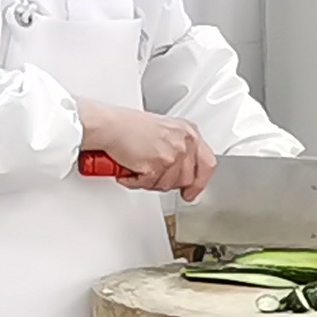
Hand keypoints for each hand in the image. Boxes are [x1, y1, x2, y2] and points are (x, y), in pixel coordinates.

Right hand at [80, 105, 216, 198]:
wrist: (109, 125)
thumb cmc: (127, 125)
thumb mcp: (164, 130)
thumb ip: (178, 147)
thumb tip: (182, 170)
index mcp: (189, 132)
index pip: (208, 163)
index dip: (200, 181)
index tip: (192, 190)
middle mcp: (184, 142)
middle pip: (187, 178)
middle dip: (168, 182)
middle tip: (153, 177)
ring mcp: (172, 154)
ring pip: (168, 185)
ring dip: (150, 182)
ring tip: (138, 170)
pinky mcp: (157, 166)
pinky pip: (149, 185)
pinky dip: (135, 182)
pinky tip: (128, 171)